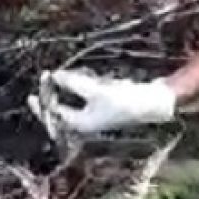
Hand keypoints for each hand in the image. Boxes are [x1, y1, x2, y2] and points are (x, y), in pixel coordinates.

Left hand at [27, 70, 176, 139]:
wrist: (152, 103)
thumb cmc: (124, 100)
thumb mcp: (96, 90)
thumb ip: (73, 83)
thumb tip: (54, 76)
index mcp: (80, 124)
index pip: (54, 112)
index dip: (47, 94)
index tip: (45, 75)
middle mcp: (85, 123)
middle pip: (60, 109)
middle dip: (55, 92)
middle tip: (48, 77)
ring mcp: (95, 116)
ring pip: (73, 102)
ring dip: (71, 88)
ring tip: (70, 75)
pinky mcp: (104, 107)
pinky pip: (87, 97)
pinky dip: (85, 88)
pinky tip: (94, 79)